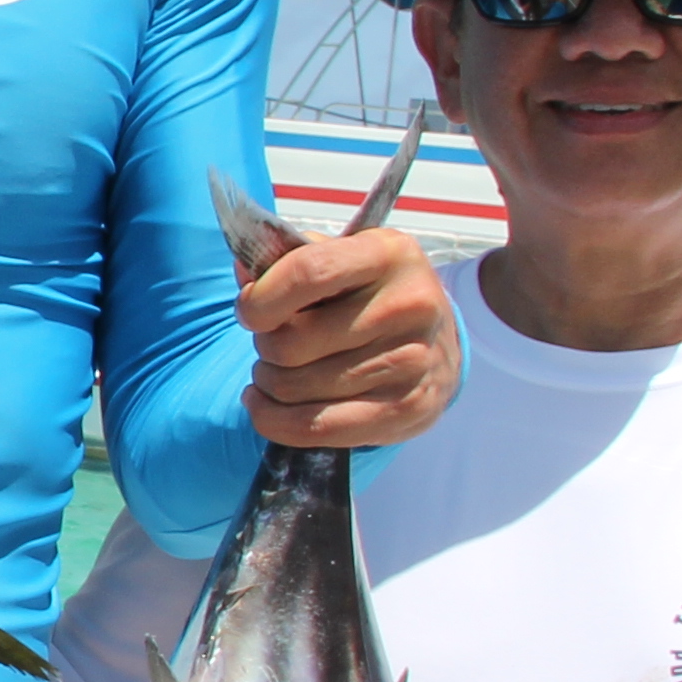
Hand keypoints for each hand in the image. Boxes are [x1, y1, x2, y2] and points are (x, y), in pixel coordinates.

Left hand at [244, 223, 456, 448]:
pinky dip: (272, 420)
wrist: (439, 346)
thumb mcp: (342, 261)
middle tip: (272, 345)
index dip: (261, 299)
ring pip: (295, 387)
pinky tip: (265, 405)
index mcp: (388, 254)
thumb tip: (243, 271)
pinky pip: (314, 428)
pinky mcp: (406, 409)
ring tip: (278, 372)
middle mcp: (409, 305)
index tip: (249, 312)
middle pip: (292, 341)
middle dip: (264, 347)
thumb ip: (289, 259)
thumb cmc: (371, 297)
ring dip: (268, 384)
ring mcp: (412, 361)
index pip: (309, 272)